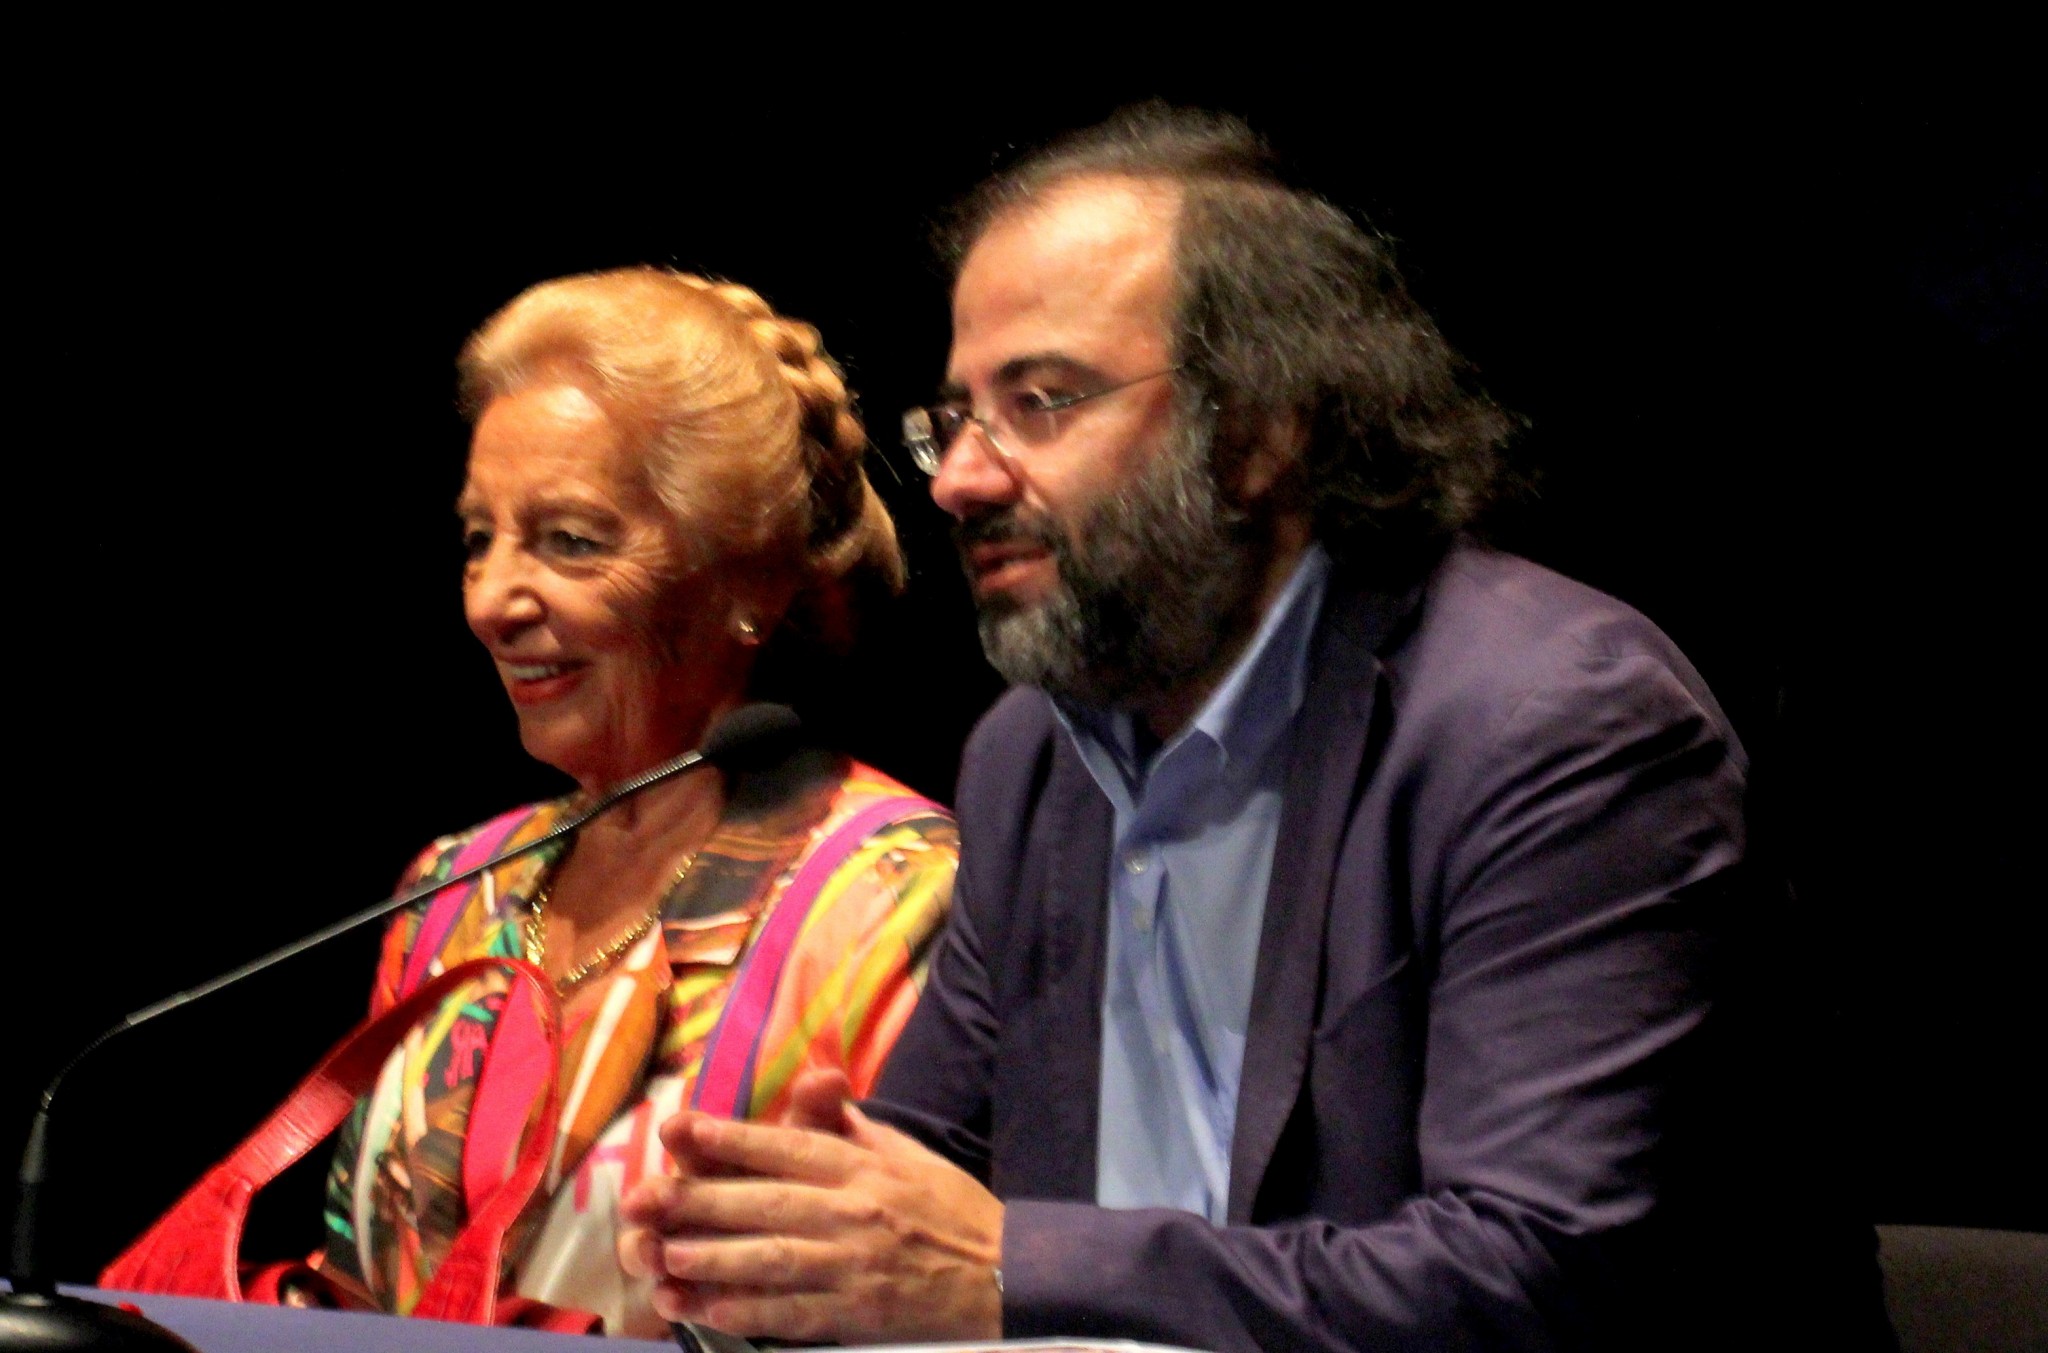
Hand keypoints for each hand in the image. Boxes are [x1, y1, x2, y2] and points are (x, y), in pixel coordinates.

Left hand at [618, 1070, 1003, 1344]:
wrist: (1008, 1273)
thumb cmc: (951, 1209)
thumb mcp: (907, 1153)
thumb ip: (852, 1126)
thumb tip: (814, 1086)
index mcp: (863, 1166)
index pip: (786, 1147)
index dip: (728, 1139)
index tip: (678, 1130)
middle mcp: (854, 1211)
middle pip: (764, 1203)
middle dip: (698, 1201)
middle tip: (644, 1201)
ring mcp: (855, 1266)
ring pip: (771, 1260)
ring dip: (713, 1259)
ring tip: (664, 1258)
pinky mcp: (859, 1314)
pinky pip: (796, 1314)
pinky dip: (753, 1313)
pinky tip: (712, 1312)